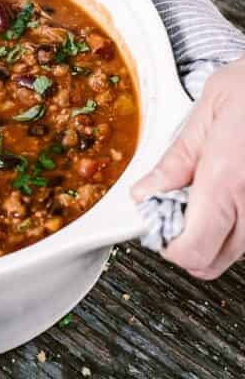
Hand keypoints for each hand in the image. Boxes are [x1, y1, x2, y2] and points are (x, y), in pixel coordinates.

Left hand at [132, 57, 244, 279]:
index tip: (156, 224)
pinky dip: (235, 227)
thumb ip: (175, 162)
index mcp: (227, 180)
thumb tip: (144, 194)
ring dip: (211, 238)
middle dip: (186, 246)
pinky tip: (227, 197)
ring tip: (201, 198)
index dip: (168, 246)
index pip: (192, 249)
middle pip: (212, 263)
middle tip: (174, 214)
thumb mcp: (204, 116)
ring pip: (234, 253)